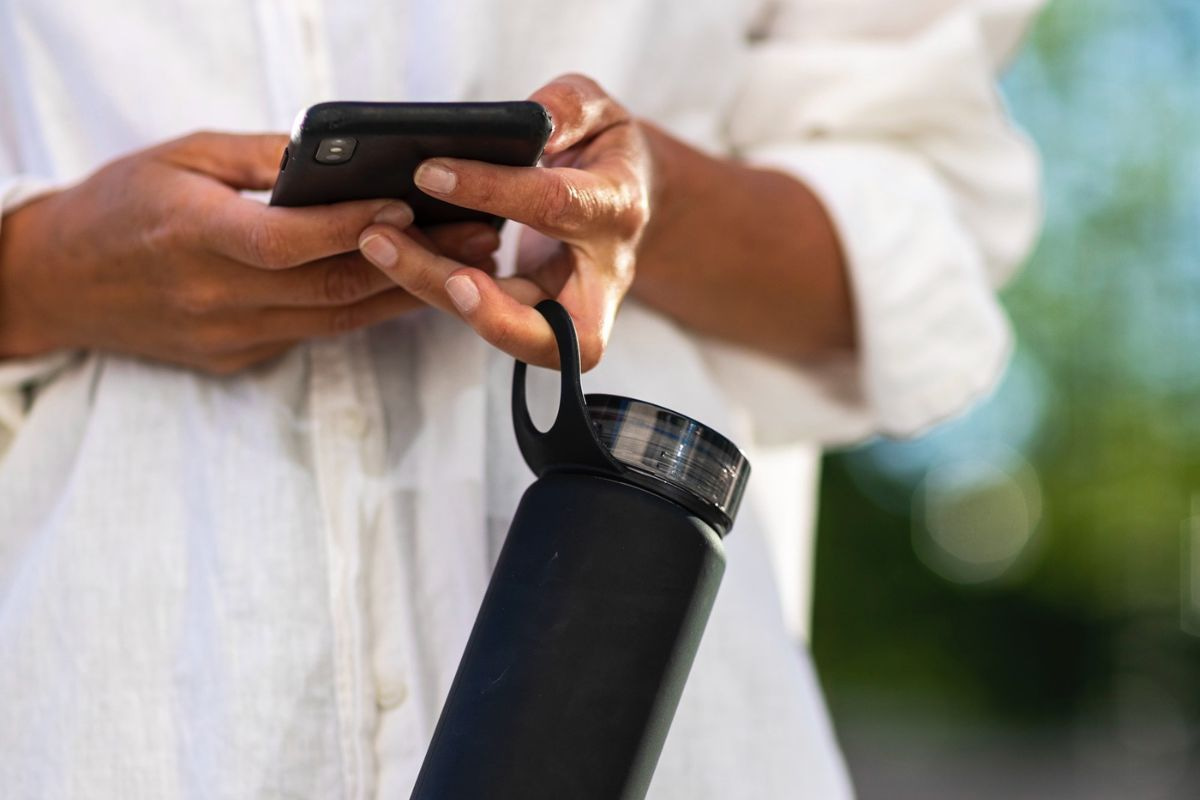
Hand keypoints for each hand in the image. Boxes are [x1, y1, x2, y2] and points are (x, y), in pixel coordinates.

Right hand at [0, 132, 500, 372]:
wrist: (59, 283)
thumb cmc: (117, 207)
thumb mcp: (181, 158)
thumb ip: (260, 160)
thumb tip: (338, 159)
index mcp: (194, 237)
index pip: (289, 241)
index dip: (353, 225)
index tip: (412, 204)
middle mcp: (217, 298)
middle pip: (332, 288)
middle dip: (413, 263)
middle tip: (477, 239)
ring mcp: (229, 337)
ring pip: (336, 320)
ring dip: (406, 294)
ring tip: (466, 266)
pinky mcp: (237, 358)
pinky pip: (313, 334)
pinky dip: (363, 311)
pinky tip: (408, 289)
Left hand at [356, 75, 652, 370]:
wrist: (622, 199)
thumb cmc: (605, 151)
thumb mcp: (601, 111)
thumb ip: (570, 107)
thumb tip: (533, 122)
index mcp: (615, 210)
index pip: (555, 207)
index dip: (494, 191)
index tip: (430, 173)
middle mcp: (600, 277)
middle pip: (547, 326)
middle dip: (484, 310)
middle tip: (422, 268)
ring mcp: (571, 310)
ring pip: (508, 332)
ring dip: (438, 293)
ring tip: (378, 243)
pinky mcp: (536, 320)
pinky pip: (484, 317)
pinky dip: (437, 289)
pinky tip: (393, 252)